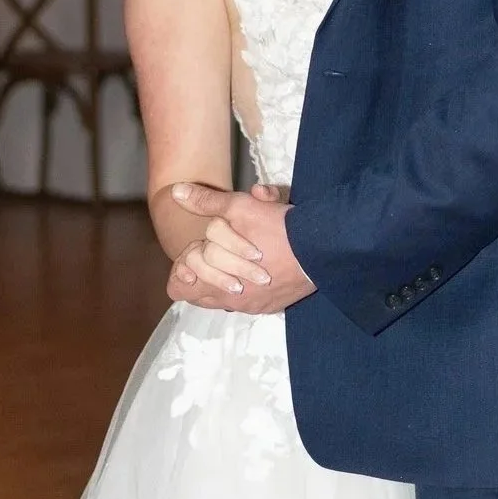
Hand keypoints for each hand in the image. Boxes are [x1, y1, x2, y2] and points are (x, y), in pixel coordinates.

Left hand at [167, 181, 313, 311]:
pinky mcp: (273, 306)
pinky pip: (250, 299)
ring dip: (227, 276)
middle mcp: (232, 303)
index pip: (179, 288)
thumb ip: (206, 203)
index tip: (198, 251)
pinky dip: (249, 284)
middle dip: (206, 269)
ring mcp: (253, 306)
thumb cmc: (277, 230)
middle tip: (220, 249)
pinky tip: (259, 266)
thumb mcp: (238, 209)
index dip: (183, 268)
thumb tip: (175, 192)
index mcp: (216, 284)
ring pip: (225, 295)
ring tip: (240, 256)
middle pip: (201, 291)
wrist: (321, 250)